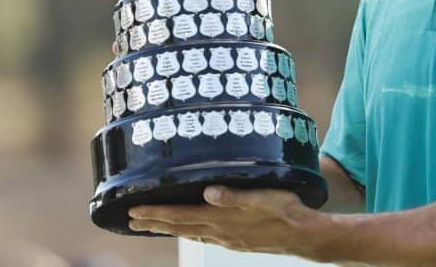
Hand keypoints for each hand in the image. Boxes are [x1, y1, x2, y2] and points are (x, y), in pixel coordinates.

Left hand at [129, 186, 329, 258]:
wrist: (304, 235)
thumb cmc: (286, 210)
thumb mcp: (263, 196)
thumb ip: (235, 195)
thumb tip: (207, 192)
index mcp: (222, 218)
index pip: (180, 215)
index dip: (155, 213)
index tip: (133, 211)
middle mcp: (220, 231)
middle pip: (179, 227)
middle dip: (155, 223)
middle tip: (131, 221)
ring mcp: (228, 239)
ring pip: (190, 233)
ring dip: (169, 229)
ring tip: (153, 226)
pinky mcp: (237, 242)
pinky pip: (205, 237)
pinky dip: (190, 233)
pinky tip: (191, 231)